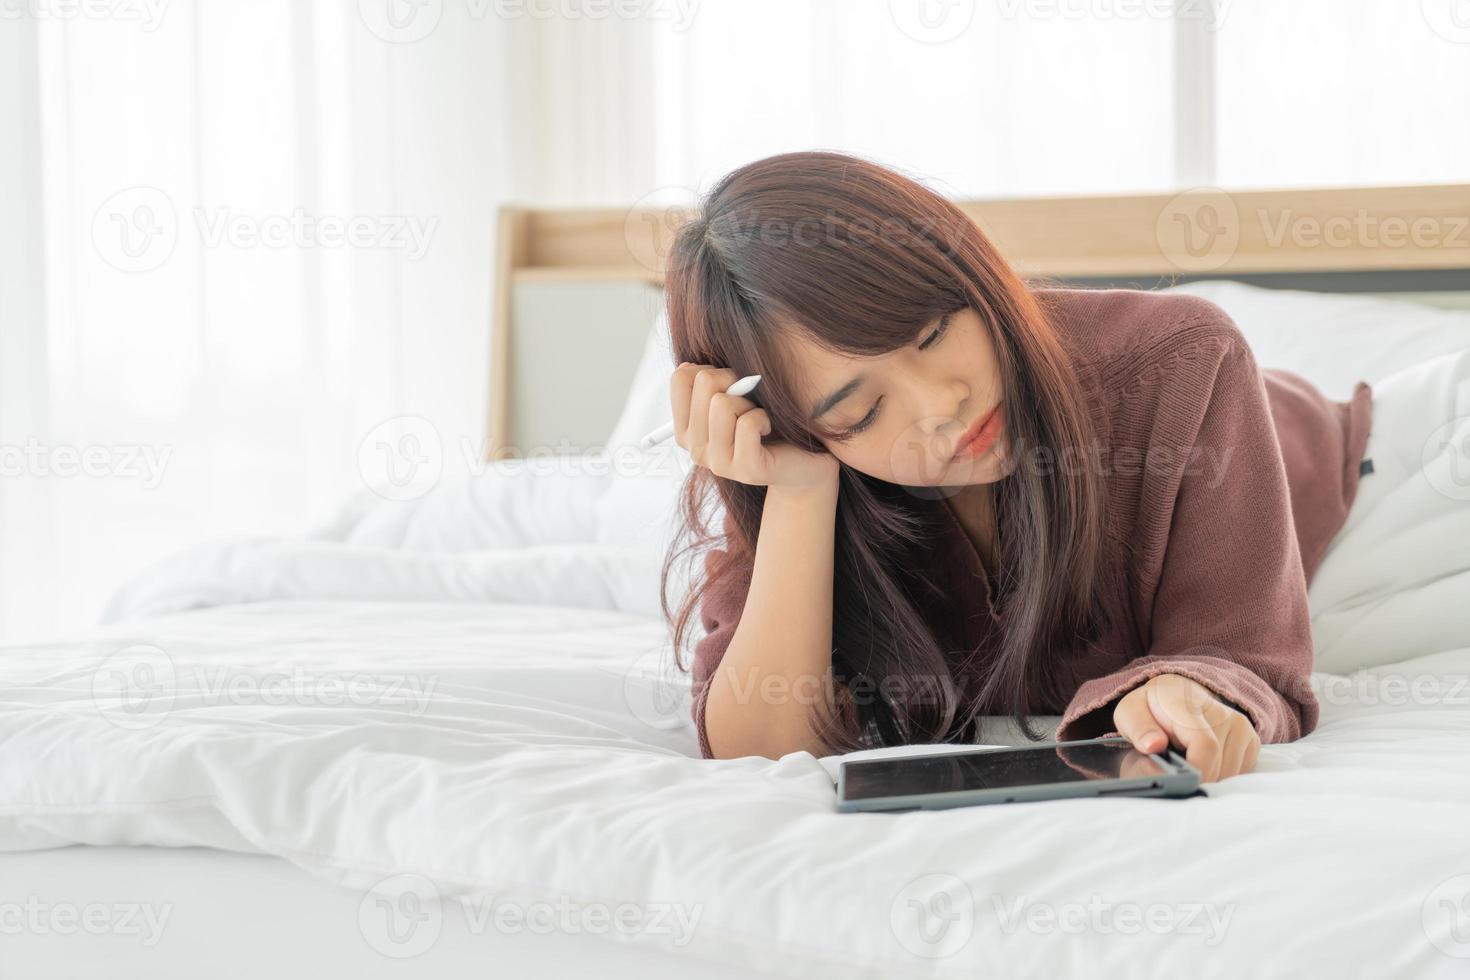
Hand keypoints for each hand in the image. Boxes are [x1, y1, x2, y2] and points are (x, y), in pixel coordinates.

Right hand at [671, 363, 839, 490]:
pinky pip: (748, 423)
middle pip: (704, 383)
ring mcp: (718, 463)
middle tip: (751, 401)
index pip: (681, 378)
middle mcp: (696, 449)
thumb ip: (707, 381)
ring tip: (760, 418)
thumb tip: (686, 366)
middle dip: (735, 381)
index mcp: (686, 430)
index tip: (731, 387)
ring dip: (749, 402)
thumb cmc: (768, 417)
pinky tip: (769, 430)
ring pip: (722, 403)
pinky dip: (765, 417)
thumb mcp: (734, 394)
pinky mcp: (746, 470)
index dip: (713, 369)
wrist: (805, 456)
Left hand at [1111, 673, 1260, 782]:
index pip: (1206, 746)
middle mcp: (1223, 714)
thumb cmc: (1153, 707)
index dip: (1196, 771)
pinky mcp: (1251, 740)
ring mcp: (1241, 727)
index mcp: (1190, 706)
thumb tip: (1153, 745)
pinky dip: (1221, 774)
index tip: (1179, 782)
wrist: (1179, 692)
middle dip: (1196, 778)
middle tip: (1176, 770)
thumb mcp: (1131, 712)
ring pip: (1230, 773)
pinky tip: (1205, 761)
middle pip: (1218, 767)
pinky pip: (1239, 771)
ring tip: (1188, 761)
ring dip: (1208, 777)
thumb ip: (1139, 728)